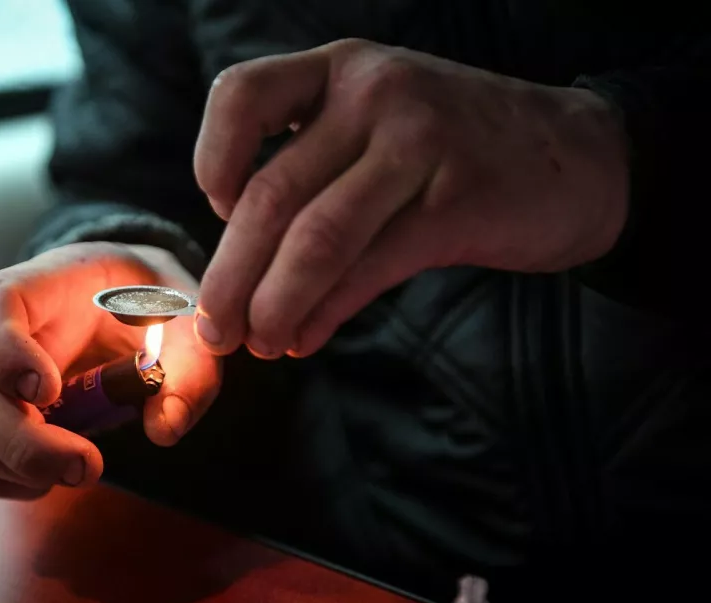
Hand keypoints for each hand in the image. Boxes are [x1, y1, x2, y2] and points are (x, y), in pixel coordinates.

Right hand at [0, 242, 221, 498]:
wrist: (130, 305)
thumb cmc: (149, 305)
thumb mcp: (187, 322)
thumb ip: (189, 369)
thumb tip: (165, 429)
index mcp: (37, 290)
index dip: (5, 352)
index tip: (49, 389)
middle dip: (22, 440)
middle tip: (85, 463)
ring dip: (22, 468)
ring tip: (83, 469)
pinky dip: (12, 484)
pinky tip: (56, 479)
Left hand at [193, 38, 628, 357]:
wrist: (579, 159)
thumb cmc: (455, 151)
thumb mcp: (379, 130)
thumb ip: (312, 176)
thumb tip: (238, 274)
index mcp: (340, 70)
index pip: (242, 97)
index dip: (212, 162)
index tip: (217, 215)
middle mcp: (373, 94)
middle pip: (271, 196)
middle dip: (230, 277)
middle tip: (214, 330)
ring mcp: (419, 144)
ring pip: (316, 240)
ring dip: (273, 306)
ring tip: (258, 344)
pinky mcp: (456, 203)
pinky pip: (368, 269)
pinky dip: (325, 313)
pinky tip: (306, 337)